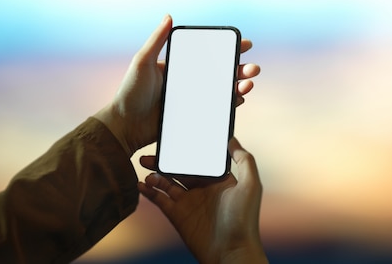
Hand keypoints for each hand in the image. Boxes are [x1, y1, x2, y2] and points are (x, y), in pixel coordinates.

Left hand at [94, 15, 260, 154]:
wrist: (124, 125)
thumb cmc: (130, 92)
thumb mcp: (142, 62)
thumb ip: (157, 40)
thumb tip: (169, 17)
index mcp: (180, 66)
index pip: (209, 54)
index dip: (228, 49)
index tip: (244, 44)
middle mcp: (188, 82)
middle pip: (221, 72)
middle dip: (240, 69)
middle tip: (253, 68)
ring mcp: (192, 100)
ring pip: (222, 91)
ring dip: (239, 86)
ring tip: (249, 84)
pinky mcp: (192, 117)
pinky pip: (216, 109)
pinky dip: (230, 104)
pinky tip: (239, 99)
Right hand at [138, 138, 267, 263]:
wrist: (231, 252)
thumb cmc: (244, 219)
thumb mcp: (251, 185)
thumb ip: (244, 160)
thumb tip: (231, 139)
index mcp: (219, 180)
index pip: (199, 160)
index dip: (187, 150)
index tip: (173, 139)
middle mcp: (203, 189)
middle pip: (180, 170)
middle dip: (165, 161)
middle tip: (149, 154)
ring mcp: (189, 203)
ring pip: (167, 183)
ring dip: (155, 175)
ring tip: (146, 168)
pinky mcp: (178, 216)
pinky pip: (160, 200)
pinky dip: (149, 191)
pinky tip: (141, 184)